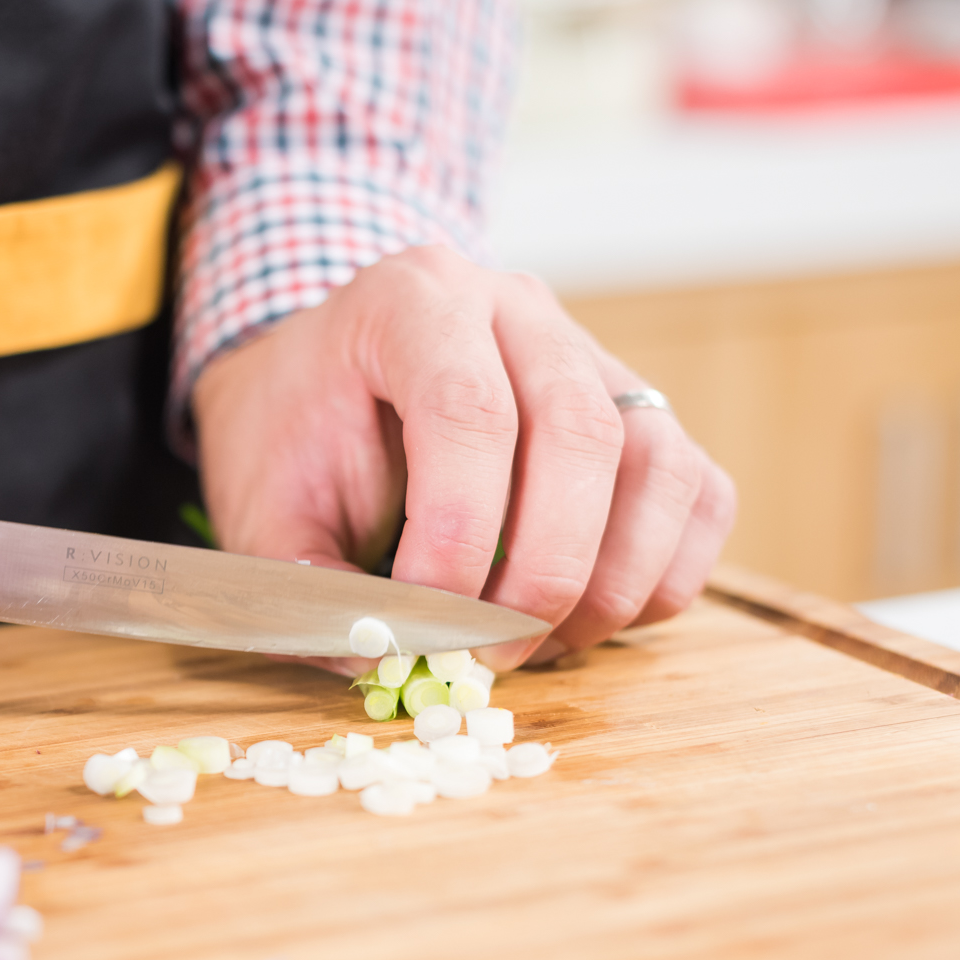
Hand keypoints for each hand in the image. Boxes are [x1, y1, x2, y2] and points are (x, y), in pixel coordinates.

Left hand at [192, 247, 735, 669]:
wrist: (322, 380)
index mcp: (414, 301)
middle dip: (544, 573)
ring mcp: (594, 354)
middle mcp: (519, 310)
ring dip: (611, 584)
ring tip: (534, 645)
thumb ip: (306, 586)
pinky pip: (698, 495)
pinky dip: (660, 577)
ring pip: (660, 464)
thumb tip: (378, 658)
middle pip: (583, 432)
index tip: (426, 621)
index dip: (458, 531)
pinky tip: (585, 618)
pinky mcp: (643, 413)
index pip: (467, 407)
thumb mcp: (261, 504)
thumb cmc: (292, 437)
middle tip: (490, 655)